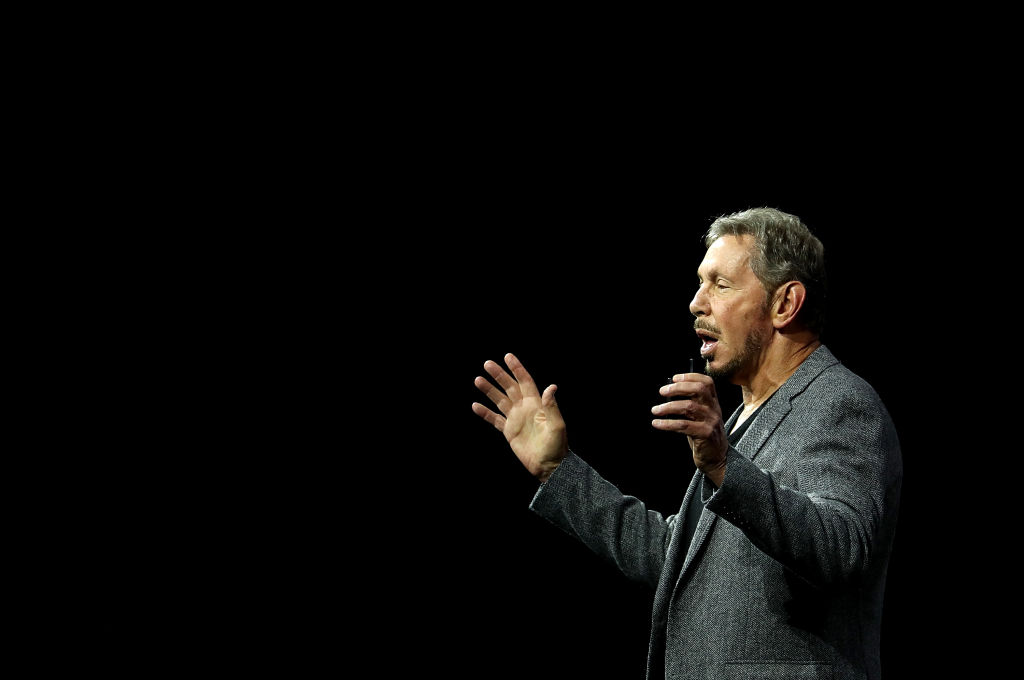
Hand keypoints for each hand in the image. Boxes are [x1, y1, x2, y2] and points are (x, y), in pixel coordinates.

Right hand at [472, 353, 567, 481]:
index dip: (517, 369)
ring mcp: (516, 419)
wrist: (548, 466)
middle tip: (487, 364)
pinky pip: (495, 419)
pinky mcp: (509, 431)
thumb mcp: (557, 425)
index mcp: (536, 404)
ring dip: (489, 390)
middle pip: (509, 387)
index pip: (525, 381)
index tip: (507, 357)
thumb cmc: (556, 446)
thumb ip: (551, 407)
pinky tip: (475, 406)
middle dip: (499, 375)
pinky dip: (485, 413)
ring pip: (500, 400)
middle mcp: (524, 408)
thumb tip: (551, 387)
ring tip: (478, 380)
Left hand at [651, 372, 727, 486]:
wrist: (717, 458)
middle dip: (678, 388)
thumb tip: (668, 394)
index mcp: (713, 402)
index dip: (690, 377)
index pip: (707, 382)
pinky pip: (683, 425)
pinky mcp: (705, 434)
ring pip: (688, 407)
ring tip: (655, 410)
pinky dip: (667, 423)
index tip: (674, 378)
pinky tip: (657, 423)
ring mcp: (711, 421)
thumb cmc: (703, 435)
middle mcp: (714, 409)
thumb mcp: (700, 417)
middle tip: (662, 392)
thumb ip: (690, 404)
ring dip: (668, 407)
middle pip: (698, 389)